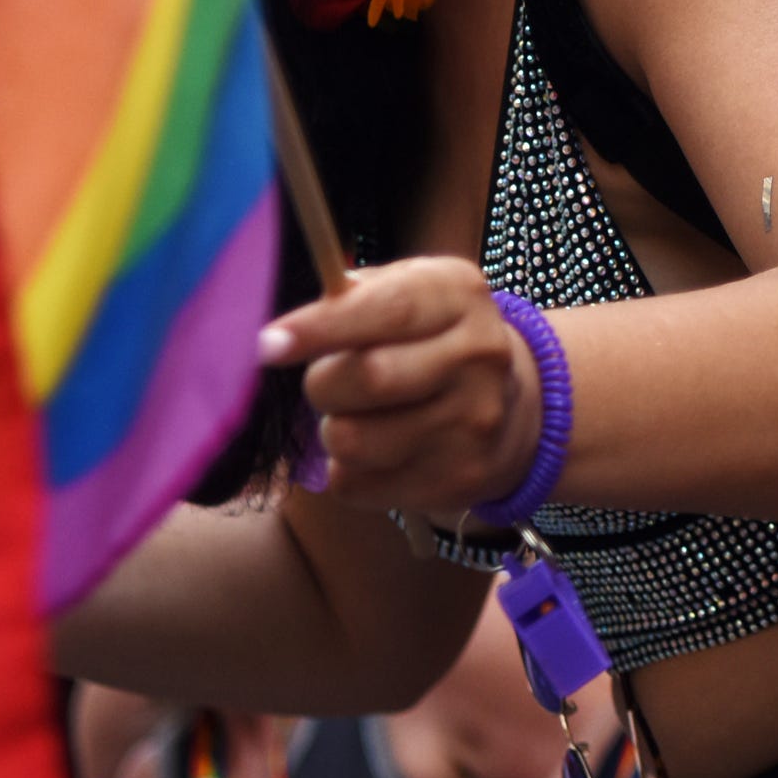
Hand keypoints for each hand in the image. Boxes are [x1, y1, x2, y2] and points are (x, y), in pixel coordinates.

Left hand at [264, 257, 540, 516]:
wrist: (509, 406)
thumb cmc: (429, 338)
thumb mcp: (407, 291)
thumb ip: (351, 299)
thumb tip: (281, 334)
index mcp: (459, 294)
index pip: (387, 309)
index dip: (321, 328)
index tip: (268, 344)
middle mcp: (478, 355)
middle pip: (369, 377)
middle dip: (322, 384)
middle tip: (323, 383)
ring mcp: (474, 423)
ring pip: (352, 441)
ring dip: (333, 431)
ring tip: (358, 418)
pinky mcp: (458, 480)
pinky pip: (357, 486)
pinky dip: (347, 471)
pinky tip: (377, 452)